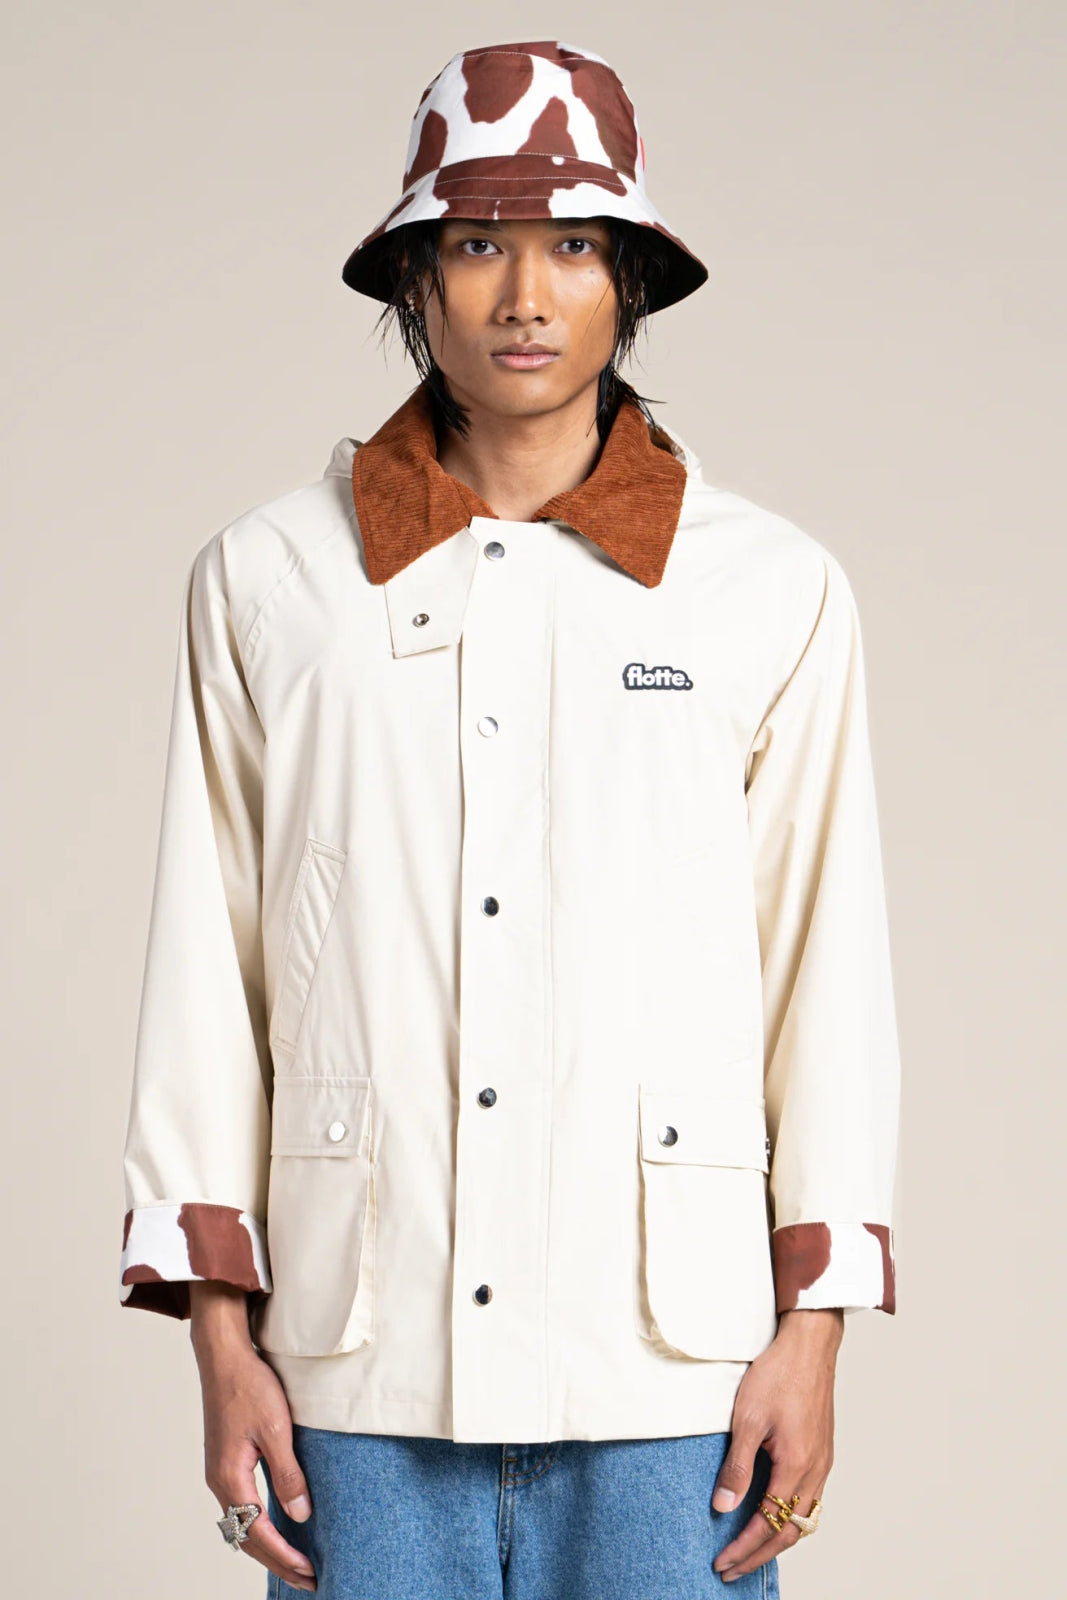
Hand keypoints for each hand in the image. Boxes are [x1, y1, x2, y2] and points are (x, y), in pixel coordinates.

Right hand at [190, 1284, 317, 1591]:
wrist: (223, 1356)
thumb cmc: (249, 1385)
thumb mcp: (276, 1428)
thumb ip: (288, 1473)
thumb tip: (299, 1515)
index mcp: (230, 1478)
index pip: (258, 1533)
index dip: (284, 1557)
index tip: (308, 1573)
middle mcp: (219, 1481)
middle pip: (247, 1537)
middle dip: (277, 1562)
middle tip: (307, 1580)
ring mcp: (219, 1473)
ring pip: (242, 1525)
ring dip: (267, 1547)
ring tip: (294, 1564)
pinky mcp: (225, 1462)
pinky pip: (241, 1507)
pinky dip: (258, 1527)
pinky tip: (275, 1528)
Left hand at [710, 1307, 841, 1580]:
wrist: (809, 1344)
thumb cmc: (778, 1374)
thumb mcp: (747, 1419)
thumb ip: (737, 1467)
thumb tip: (723, 1507)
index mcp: (798, 1466)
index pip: (768, 1523)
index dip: (744, 1548)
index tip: (722, 1563)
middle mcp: (816, 1471)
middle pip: (790, 1532)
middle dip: (759, 1555)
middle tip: (731, 1570)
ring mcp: (823, 1462)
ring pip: (804, 1520)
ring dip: (776, 1540)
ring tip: (749, 1551)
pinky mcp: (822, 1451)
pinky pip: (810, 1500)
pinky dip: (790, 1519)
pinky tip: (773, 1516)